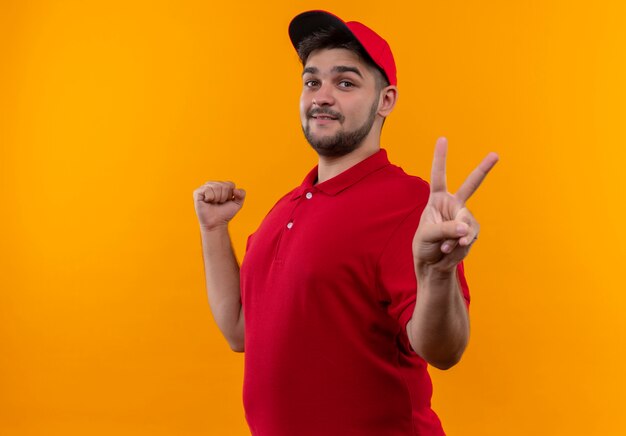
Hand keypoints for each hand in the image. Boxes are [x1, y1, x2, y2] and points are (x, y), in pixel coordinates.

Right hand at [193, 181, 245, 230]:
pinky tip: (207, 202)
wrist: (216, 223)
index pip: (230, 184)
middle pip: (224, 186)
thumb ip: (242, 194)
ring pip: (216, 187)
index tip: (226, 201)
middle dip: (223, 197)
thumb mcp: (237, 204)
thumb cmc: (225, 213)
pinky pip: (207, 190)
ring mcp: (205, 188)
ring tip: (213, 203)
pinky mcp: (197, 192)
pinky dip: (210, 198)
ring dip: (217, 198)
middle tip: (219, 203)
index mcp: (222, 185)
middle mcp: (213, 184)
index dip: (230, 195)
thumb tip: (235, 190)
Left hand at [412, 137, 498, 273]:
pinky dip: (461, 247)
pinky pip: (471, 236)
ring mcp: (464, 217)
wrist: (433, 264)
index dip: (440, 158)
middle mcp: (453, 204)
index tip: (442, 139)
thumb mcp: (426, 235)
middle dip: (484, 169)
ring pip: (468, 222)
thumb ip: (444, 229)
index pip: (439, 176)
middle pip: (471, 184)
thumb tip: (465, 228)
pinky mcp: (472, 231)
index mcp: (437, 199)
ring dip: (457, 238)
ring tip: (445, 248)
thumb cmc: (424, 246)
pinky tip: (450, 251)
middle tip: (496, 154)